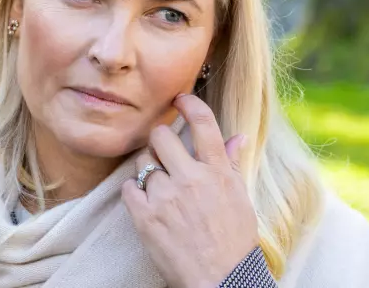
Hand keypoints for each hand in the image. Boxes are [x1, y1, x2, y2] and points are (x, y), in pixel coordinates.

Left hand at [122, 94, 259, 287]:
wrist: (221, 280)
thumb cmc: (234, 241)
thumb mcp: (240, 198)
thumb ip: (231, 164)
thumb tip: (238, 137)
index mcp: (217, 171)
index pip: (202, 122)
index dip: (188, 104)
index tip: (180, 100)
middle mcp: (191, 178)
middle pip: (161, 136)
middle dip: (159, 141)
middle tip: (163, 153)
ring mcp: (166, 196)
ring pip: (142, 161)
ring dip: (147, 169)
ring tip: (158, 185)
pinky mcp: (145, 216)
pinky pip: (128, 187)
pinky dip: (134, 191)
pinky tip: (145, 201)